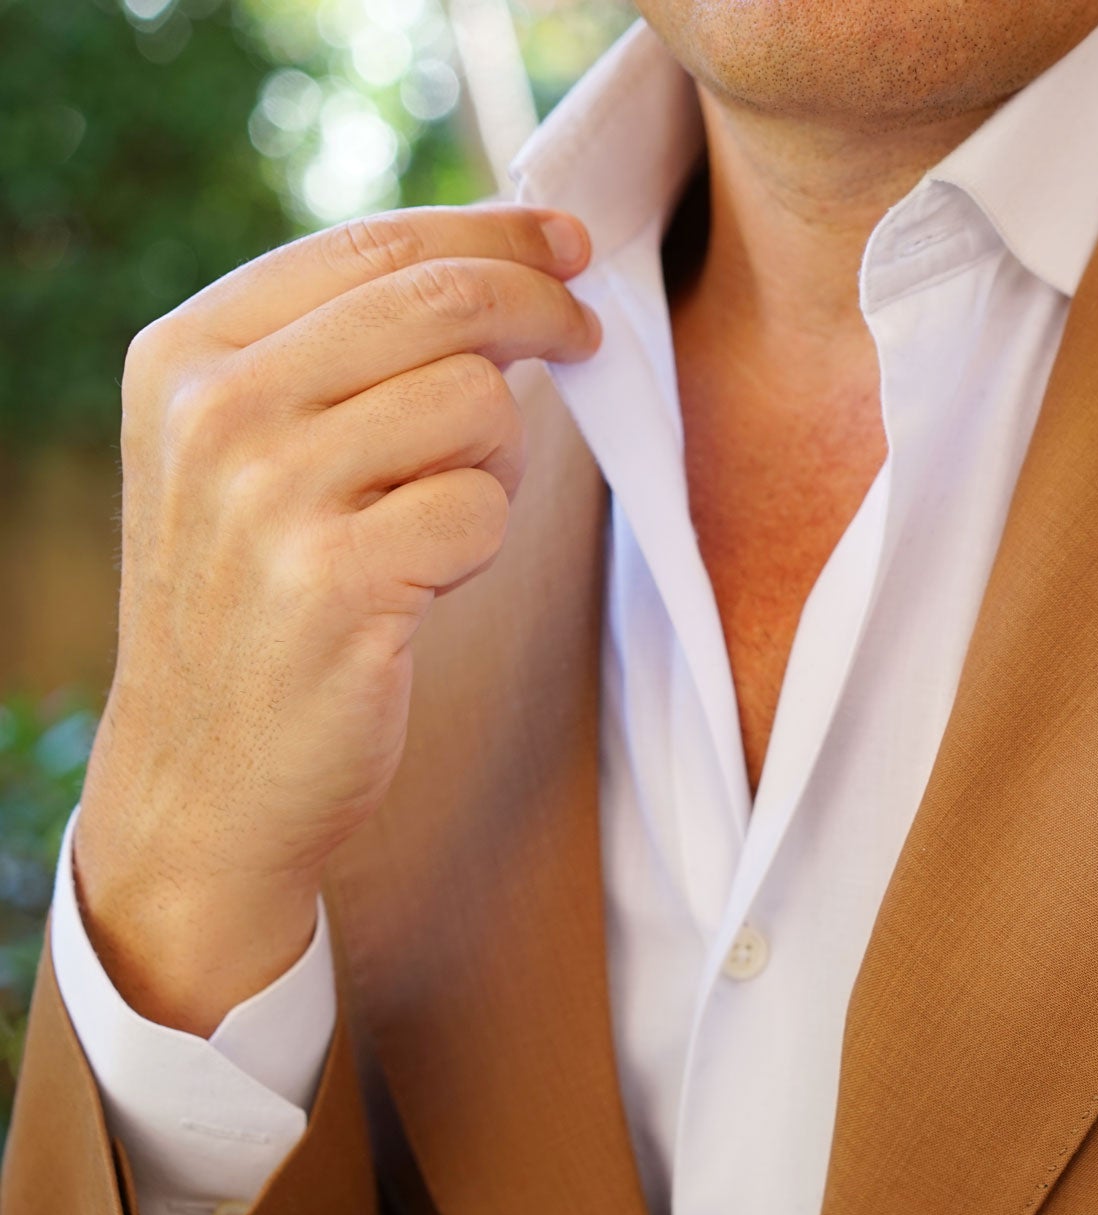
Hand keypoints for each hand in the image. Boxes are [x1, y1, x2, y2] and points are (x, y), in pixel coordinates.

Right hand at [72, 205, 600, 1034]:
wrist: (207, 778)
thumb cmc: (262, 602)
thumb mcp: (255, 452)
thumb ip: (347, 352)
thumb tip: (513, 265)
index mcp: (190, 352)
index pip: (376, 245)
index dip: (496, 232)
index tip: (571, 243)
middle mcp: (217, 409)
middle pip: (443, 300)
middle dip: (543, 308)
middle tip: (586, 338)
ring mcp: (268, 496)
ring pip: (477, 402)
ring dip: (499, 459)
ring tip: (440, 515)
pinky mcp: (334, 581)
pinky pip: (482, 508)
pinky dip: (483, 541)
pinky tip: (427, 580)